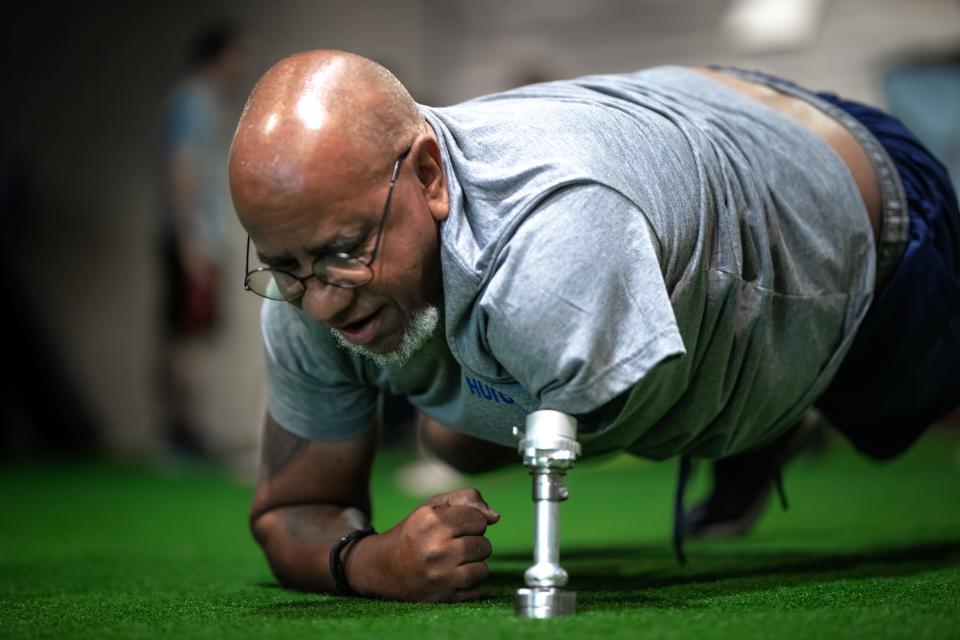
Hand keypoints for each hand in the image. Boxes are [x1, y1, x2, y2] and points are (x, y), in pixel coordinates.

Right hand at [348, 488, 499, 601]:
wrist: (382, 567)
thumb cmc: (414, 532)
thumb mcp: (433, 506)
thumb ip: (467, 499)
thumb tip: (496, 517)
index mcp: (432, 521)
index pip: (479, 520)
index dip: (471, 522)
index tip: (456, 526)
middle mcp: (436, 549)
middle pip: (484, 545)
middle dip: (474, 543)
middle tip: (454, 544)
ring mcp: (440, 576)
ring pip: (483, 569)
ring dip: (474, 564)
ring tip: (455, 560)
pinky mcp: (443, 597)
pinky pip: (477, 590)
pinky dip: (470, 584)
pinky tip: (453, 576)